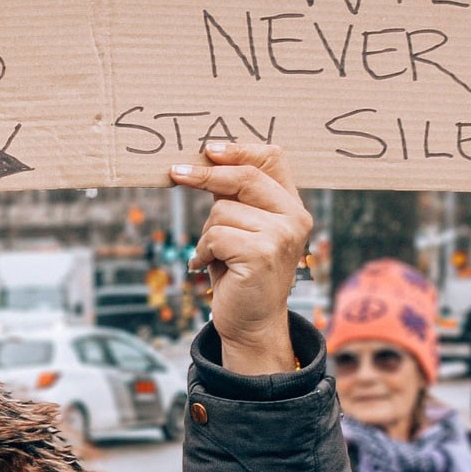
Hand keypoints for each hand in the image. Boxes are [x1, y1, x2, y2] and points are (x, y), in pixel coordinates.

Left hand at [169, 143, 310, 375]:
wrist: (251, 323)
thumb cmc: (240, 274)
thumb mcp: (240, 228)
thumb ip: (234, 197)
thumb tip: (205, 159)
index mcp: (292, 206)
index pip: (273, 158)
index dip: (240, 148)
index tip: (208, 149)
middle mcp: (295, 217)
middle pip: (244, 177)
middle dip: (205, 174)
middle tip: (175, 173)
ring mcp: (282, 235)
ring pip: (221, 211)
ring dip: (205, 234)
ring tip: (213, 255)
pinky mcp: (263, 253)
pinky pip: (215, 236)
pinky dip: (203, 251)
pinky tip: (207, 266)